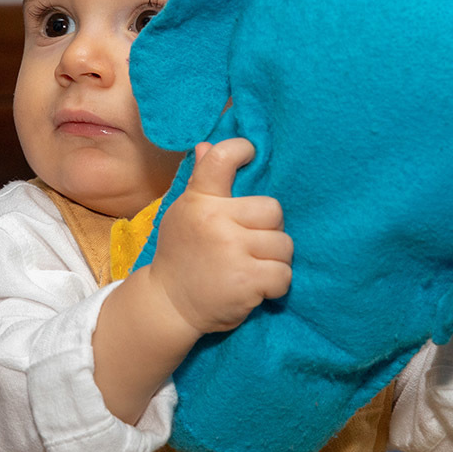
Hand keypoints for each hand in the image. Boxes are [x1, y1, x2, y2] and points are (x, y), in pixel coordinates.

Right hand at [147, 138, 293, 335]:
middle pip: (273, 209)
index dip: (241, 149)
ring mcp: (232, 251)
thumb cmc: (181, 255)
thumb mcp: (183, 215)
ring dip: (274, 259)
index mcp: (199, 201)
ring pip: (284, 244)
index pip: (221, 159)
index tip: (249, 153)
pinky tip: (256, 287)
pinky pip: (284, 274)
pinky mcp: (246, 281)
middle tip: (251, 244)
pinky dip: (275, 284)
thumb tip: (207, 146)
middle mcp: (215, 221)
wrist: (168, 305)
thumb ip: (201, 184)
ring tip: (253, 266)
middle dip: (269, 229)